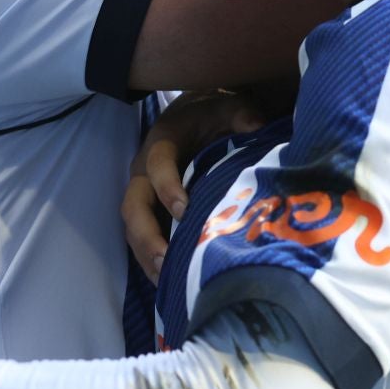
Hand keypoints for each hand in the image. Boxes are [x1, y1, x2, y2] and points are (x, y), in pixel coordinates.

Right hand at [122, 91, 265, 281]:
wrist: (198, 117)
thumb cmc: (213, 114)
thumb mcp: (228, 106)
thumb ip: (241, 113)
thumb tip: (256, 125)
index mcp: (161, 143)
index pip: (157, 166)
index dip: (167, 188)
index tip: (184, 211)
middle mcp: (145, 171)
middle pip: (134, 205)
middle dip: (146, 234)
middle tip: (165, 259)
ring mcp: (146, 195)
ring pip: (133, 228)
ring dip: (146, 254)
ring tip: (166, 279)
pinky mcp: (151, 213)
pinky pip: (143, 239)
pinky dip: (152, 261)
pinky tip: (170, 282)